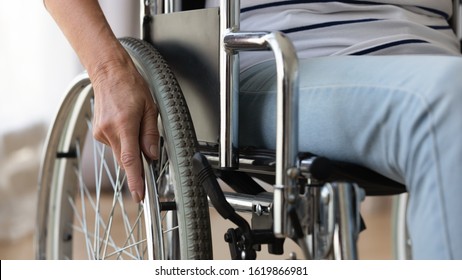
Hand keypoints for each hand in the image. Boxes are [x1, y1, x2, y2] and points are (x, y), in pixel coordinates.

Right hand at [92, 62, 158, 202]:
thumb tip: (152, 156)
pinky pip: (115, 146)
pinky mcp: (98, 133)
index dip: (135, 180)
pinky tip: (127, 127)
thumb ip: (151, 134)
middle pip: (126, 160)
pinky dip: (124, 143)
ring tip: (136, 129)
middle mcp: (109, 131)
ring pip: (120, 154)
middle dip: (138, 166)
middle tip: (149, 162)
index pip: (130, 160)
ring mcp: (101, 133)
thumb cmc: (131, 87)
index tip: (139, 195)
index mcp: (124, 125)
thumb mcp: (150, 108)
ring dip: (131, 150)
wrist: (109, 73)